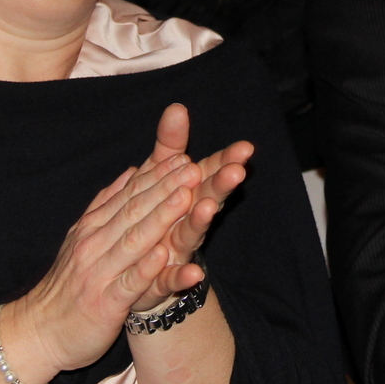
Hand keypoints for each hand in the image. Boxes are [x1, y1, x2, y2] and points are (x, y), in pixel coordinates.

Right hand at [14, 149, 212, 370]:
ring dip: (161, 218)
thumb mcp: (81, 238)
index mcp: (92, 228)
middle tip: (193, 167)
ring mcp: (98, 273)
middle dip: (165, 188)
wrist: (37, 332)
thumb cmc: (66, 287)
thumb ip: (106, 205)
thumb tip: (130, 172)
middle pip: (134, 211)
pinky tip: (164, 254)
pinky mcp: (104, 304)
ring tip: (186, 198)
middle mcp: (94, 245)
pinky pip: (128, 283)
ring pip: (133, 240)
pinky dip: (146, 268)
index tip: (182, 157)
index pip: (129, 195)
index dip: (156, 175)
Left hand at [128, 103, 251, 311]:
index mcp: (188, 190)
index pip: (210, 171)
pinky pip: (174, 276)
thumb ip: (171, 144)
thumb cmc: (158, 213)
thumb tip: (177, 107)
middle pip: (207, 197)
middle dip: (221, 184)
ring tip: (207, 207)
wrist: (139, 267)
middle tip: (237, 170)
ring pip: (192, 232)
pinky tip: (192, 273)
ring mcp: (178, 247)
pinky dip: (183, 275)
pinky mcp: (164, 276)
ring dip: (201, 220)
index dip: (227, 160)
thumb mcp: (160, 174)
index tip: (245, 147)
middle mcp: (188, 217)